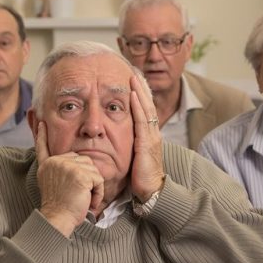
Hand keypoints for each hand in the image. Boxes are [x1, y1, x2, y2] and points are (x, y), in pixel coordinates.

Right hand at [35, 121, 103, 236]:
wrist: (57, 219)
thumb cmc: (58, 207)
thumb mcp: (50, 183)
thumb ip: (56, 169)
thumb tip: (69, 159)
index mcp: (47, 164)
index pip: (45, 147)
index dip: (42, 136)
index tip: (41, 124)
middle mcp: (56, 162)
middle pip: (82, 159)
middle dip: (87, 177)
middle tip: (79, 195)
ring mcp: (68, 166)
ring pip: (92, 169)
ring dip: (94, 186)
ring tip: (83, 199)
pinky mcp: (80, 174)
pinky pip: (98, 179)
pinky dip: (98, 193)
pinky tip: (89, 202)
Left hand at [128, 75, 163, 201]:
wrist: (151, 190)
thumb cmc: (139, 176)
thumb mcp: (132, 156)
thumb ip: (126, 145)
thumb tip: (110, 138)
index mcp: (149, 135)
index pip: (145, 110)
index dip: (140, 95)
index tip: (132, 81)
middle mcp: (152, 133)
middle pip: (147, 104)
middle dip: (140, 88)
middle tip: (133, 72)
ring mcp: (151, 136)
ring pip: (146, 108)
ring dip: (139, 91)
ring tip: (133, 77)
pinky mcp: (147, 142)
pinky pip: (142, 119)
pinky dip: (139, 105)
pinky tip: (134, 95)